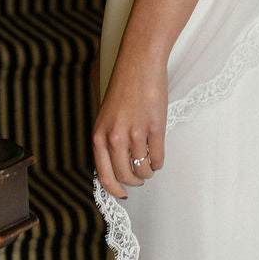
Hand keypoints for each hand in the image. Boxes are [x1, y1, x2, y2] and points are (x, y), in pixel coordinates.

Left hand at [92, 42, 166, 199]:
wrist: (139, 65)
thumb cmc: (123, 89)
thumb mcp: (106, 118)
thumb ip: (107, 142)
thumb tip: (115, 169)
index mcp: (99, 136)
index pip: (105, 176)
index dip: (115, 189)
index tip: (122, 194)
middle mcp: (115, 138)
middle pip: (126, 176)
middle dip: (134, 182)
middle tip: (140, 178)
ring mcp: (135, 134)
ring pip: (143, 170)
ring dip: (148, 171)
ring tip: (149, 165)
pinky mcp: (154, 129)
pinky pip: (158, 158)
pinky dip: (158, 162)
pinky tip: (157, 155)